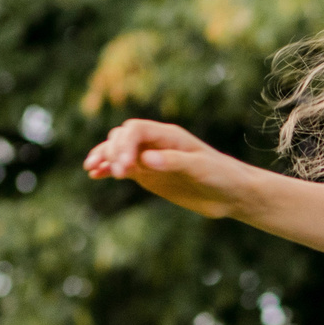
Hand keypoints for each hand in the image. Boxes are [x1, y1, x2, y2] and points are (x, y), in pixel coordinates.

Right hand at [83, 118, 243, 216]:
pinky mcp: (148, 174)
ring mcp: (149, 158)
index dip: (125, 144)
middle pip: (123, 137)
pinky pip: (122, 167)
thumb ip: (173, 162)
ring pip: (118, 151)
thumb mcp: (200, 169)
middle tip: (117, 173)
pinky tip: (94, 174)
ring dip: (105, 157)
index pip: (136, 130)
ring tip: (92, 169)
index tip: (124, 166)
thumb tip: (145, 158)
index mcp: (168, 135)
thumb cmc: (221, 176)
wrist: (231, 194)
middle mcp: (155, 143)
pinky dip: (108, 169)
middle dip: (114, 151)